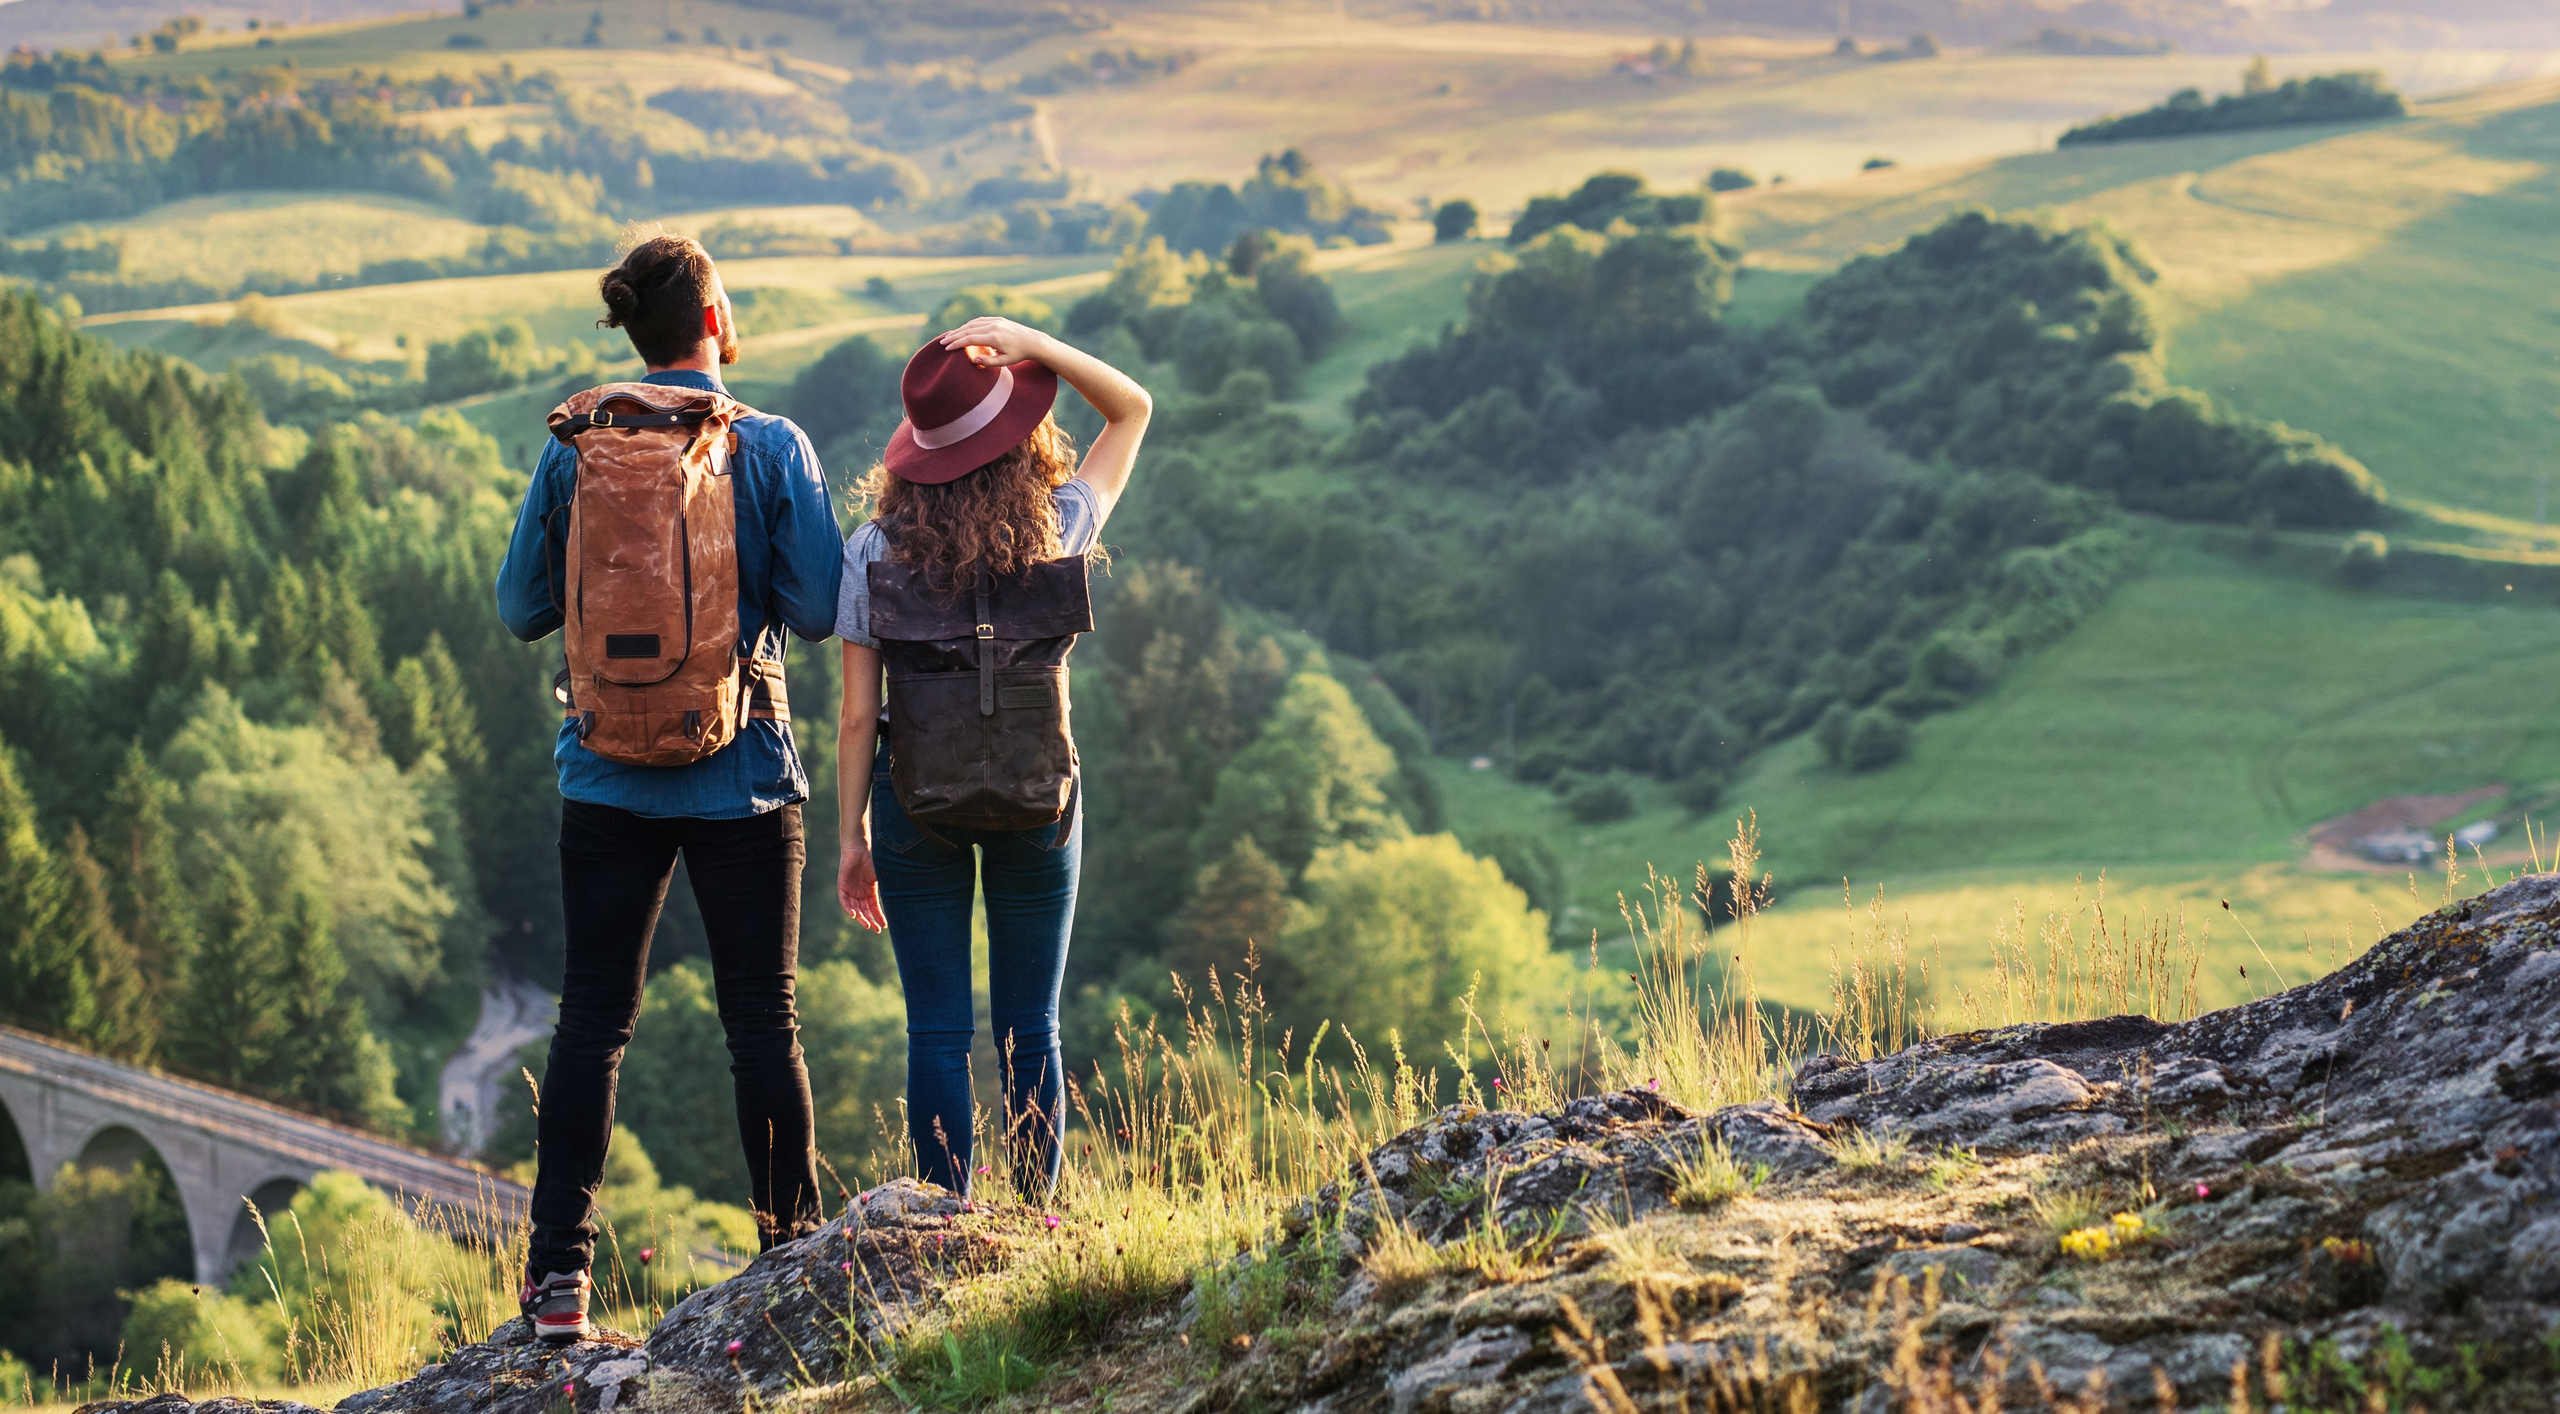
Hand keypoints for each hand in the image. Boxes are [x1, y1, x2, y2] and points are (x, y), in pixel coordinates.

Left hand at [838, 843, 884, 930]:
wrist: (859, 848)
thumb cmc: (872, 860)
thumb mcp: (882, 876)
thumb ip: (889, 887)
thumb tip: (905, 896)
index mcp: (870, 892)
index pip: (874, 908)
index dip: (879, 917)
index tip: (884, 926)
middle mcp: (860, 894)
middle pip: (865, 911)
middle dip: (870, 921)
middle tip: (875, 929)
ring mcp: (851, 891)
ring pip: (855, 909)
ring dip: (860, 918)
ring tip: (867, 925)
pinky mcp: (842, 887)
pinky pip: (844, 901)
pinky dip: (848, 909)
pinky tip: (854, 915)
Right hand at [936, 316, 1051, 369]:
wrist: (1032, 341)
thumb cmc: (1019, 355)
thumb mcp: (1005, 362)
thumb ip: (988, 362)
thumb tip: (973, 361)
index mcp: (994, 338)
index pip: (970, 339)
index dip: (957, 343)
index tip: (947, 348)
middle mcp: (993, 326)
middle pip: (968, 330)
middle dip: (954, 336)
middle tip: (942, 343)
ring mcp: (995, 321)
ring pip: (972, 324)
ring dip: (959, 330)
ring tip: (949, 337)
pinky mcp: (997, 319)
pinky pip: (979, 321)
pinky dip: (969, 325)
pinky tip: (962, 330)